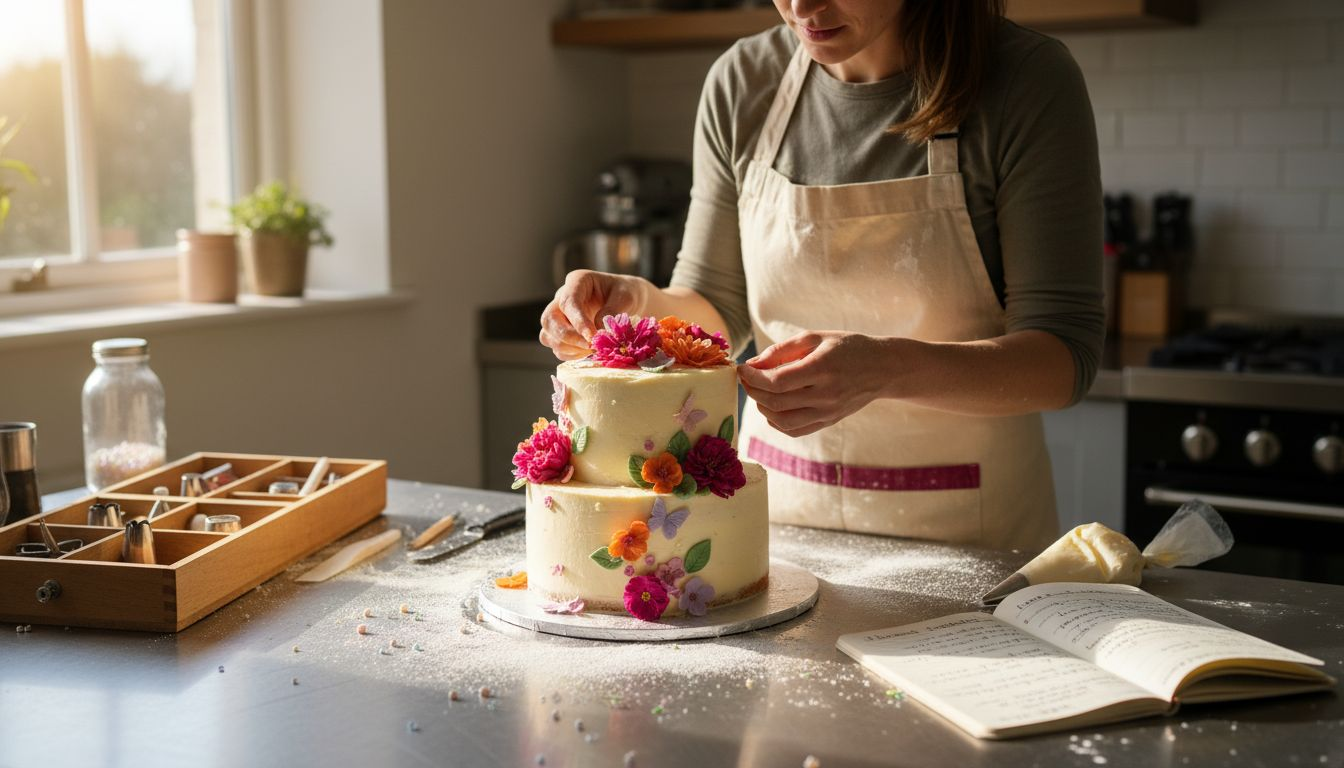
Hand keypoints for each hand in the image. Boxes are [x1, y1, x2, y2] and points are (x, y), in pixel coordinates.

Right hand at [539, 270, 646, 359]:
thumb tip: (597, 331)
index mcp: (577, 281)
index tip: (592, 337)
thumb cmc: (626, 293)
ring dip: (568, 348)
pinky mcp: (563, 333)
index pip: (568, 302)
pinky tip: (589, 353)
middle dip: (567, 337)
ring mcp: (560, 316)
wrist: (628, 301)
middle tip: (590, 346)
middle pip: (549, 319)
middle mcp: (562, 298)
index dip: (578, 322)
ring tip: (592, 350)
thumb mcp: (626, 297)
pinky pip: (557, 348)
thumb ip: (612, 311)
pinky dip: (570, 355)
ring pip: (548, 335)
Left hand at [737, 331, 903, 437]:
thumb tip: (753, 364)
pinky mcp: (829, 421)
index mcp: (823, 368)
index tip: (742, 368)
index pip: (778, 381)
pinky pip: (794, 430)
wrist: (883, 368)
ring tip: (758, 392)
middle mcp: (826, 394)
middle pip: (776, 402)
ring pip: (782, 421)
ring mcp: (828, 412)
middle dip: (753, 391)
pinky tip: (771, 407)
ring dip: (762, 407)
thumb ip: (782, 350)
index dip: (753, 378)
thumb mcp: (816, 338)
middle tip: (746, 378)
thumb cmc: (847, 347)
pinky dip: (776, 422)